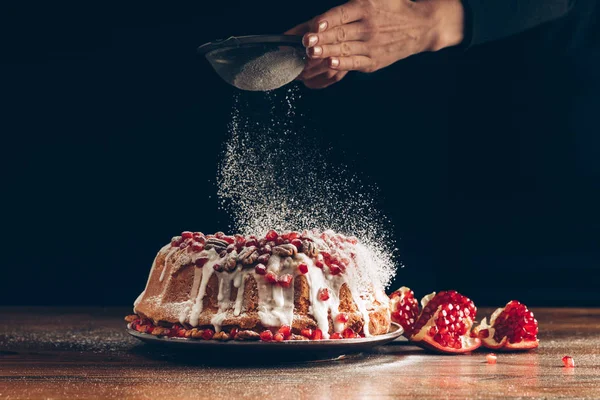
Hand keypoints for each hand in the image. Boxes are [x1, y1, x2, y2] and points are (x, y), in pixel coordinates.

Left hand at [287, 0, 464, 88]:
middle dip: (321, 38)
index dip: (328, 20)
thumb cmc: (392, 8)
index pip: (342, 14)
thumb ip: (353, 1)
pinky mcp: (374, 60)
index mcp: (365, 7)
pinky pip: (355, 62)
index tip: (315, 24)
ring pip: (344, 49)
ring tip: (311, 53)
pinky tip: (331, 64)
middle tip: (305, 41)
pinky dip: (343, 63)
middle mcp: (368, 26)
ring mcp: (371, 45)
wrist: (420, 26)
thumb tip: (330, 9)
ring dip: (326, 52)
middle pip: (340, 33)